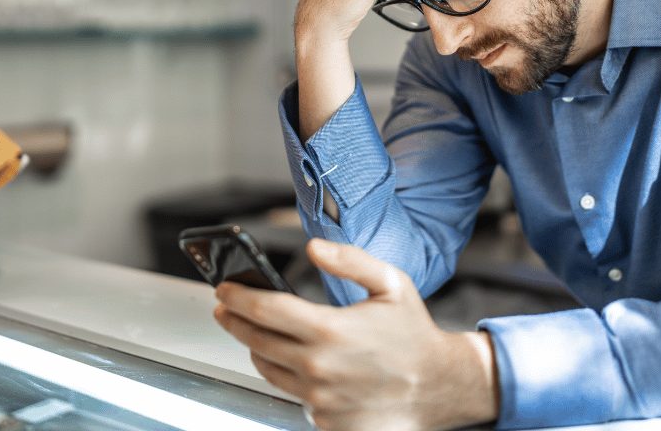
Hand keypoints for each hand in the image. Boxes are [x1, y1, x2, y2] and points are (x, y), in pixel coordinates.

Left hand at [213, 239, 498, 430]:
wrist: (438, 387)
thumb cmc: (414, 335)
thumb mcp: (391, 284)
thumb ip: (350, 261)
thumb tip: (313, 248)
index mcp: (330, 330)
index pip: (266, 309)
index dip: (238, 296)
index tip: (223, 289)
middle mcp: (318, 367)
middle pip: (256, 340)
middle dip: (235, 320)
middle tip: (225, 307)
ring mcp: (319, 399)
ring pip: (268, 369)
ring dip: (256, 348)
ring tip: (256, 333)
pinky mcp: (324, 420)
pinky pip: (291, 395)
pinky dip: (288, 376)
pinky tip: (297, 362)